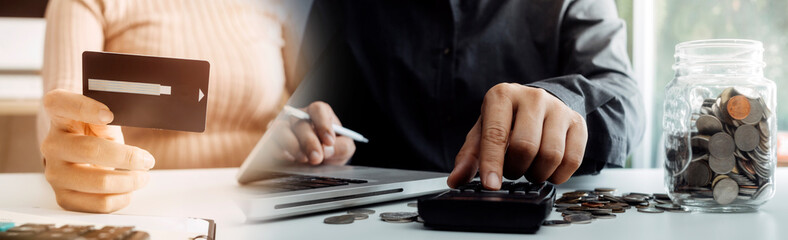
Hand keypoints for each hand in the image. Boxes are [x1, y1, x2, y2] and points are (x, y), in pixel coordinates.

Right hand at [40, 89, 154, 212]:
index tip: (109, 114)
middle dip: (127, 157)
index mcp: (59, 115)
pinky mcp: (64, 196)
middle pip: (90, 150)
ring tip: (142, 177)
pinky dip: (121, 199)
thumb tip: (116, 117)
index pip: (59, 104)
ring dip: (129, 181)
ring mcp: (54, 172)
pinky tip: (129, 191)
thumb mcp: (104, 120)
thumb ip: (109, 118)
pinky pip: (97, 204)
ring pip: (98, 182)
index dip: (84, 108)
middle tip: (147, 160)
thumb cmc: (96, 133)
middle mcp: (51, 143)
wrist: (84, 157)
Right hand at [265, 101, 354, 164]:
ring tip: (303, 159)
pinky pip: (270, 143)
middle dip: (309, 142)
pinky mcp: (272, 141)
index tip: (329, 141)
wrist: (319, 164)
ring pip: (281, 130)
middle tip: (316, 157)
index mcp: (318, 113)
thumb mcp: (344, 148)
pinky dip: (279, 152)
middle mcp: (299, 117)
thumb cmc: (332, 150)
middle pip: (300, 123)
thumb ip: (341, 147)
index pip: (318, 109)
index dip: (323, 124)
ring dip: (293, 146)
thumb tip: (328, 149)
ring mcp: (283, 128)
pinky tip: (289, 160)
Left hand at [448, 83, 587, 188]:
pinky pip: (572, 159)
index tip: (490, 185)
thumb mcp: (483, 132)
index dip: (492, 163)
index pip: (496, 134)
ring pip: (551, 155)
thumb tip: (456, 180)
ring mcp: (558, 108)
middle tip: (511, 170)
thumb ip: (469, 157)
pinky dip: (558, 175)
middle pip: (525, 147)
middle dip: (515, 169)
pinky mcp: (577, 122)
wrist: (539, 104)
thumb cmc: (506, 120)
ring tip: (529, 169)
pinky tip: (548, 170)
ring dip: (537, 173)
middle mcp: (532, 97)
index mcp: (502, 95)